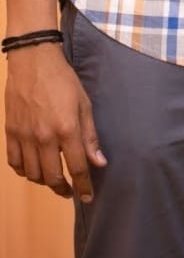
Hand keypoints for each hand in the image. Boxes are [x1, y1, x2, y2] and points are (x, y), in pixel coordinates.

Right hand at [4, 42, 106, 200]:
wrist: (33, 60)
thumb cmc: (62, 79)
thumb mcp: (83, 104)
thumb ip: (90, 136)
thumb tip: (98, 163)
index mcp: (66, 129)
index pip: (77, 168)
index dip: (84, 186)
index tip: (88, 197)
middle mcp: (44, 137)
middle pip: (52, 177)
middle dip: (63, 189)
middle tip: (68, 190)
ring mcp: (24, 136)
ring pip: (32, 174)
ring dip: (43, 181)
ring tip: (51, 178)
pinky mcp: (10, 131)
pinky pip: (14, 162)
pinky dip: (23, 170)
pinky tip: (31, 168)